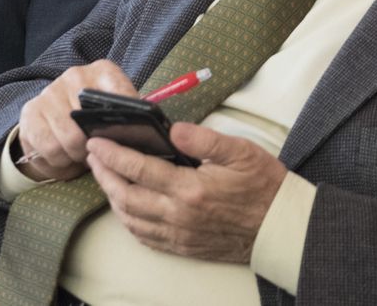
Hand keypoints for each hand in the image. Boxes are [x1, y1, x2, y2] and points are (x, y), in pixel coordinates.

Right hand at [15, 59, 137, 181]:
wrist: (53, 118)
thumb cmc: (92, 120)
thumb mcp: (117, 114)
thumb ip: (133, 119)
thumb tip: (146, 134)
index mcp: (104, 73)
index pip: (122, 95)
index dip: (127, 121)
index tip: (127, 138)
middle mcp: (75, 76)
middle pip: (92, 125)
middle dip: (96, 148)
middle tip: (96, 151)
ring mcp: (50, 92)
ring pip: (69, 140)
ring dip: (75, 156)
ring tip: (78, 153)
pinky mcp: (30, 110)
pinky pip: (48, 147)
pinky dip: (57, 159)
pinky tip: (61, 153)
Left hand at [87, 122, 288, 263]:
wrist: (282, 228)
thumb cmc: (264, 186)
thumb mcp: (240, 151)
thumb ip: (203, 139)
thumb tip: (171, 130)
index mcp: (191, 189)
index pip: (139, 169)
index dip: (112, 154)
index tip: (96, 142)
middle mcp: (180, 216)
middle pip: (126, 196)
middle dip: (104, 174)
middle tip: (93, 156)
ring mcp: (180, 235)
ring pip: (131, 219)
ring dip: (112, 198)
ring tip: (105, 178)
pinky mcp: (184, 247)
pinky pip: (146, 238)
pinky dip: (129, 222)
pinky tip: (126, 208)